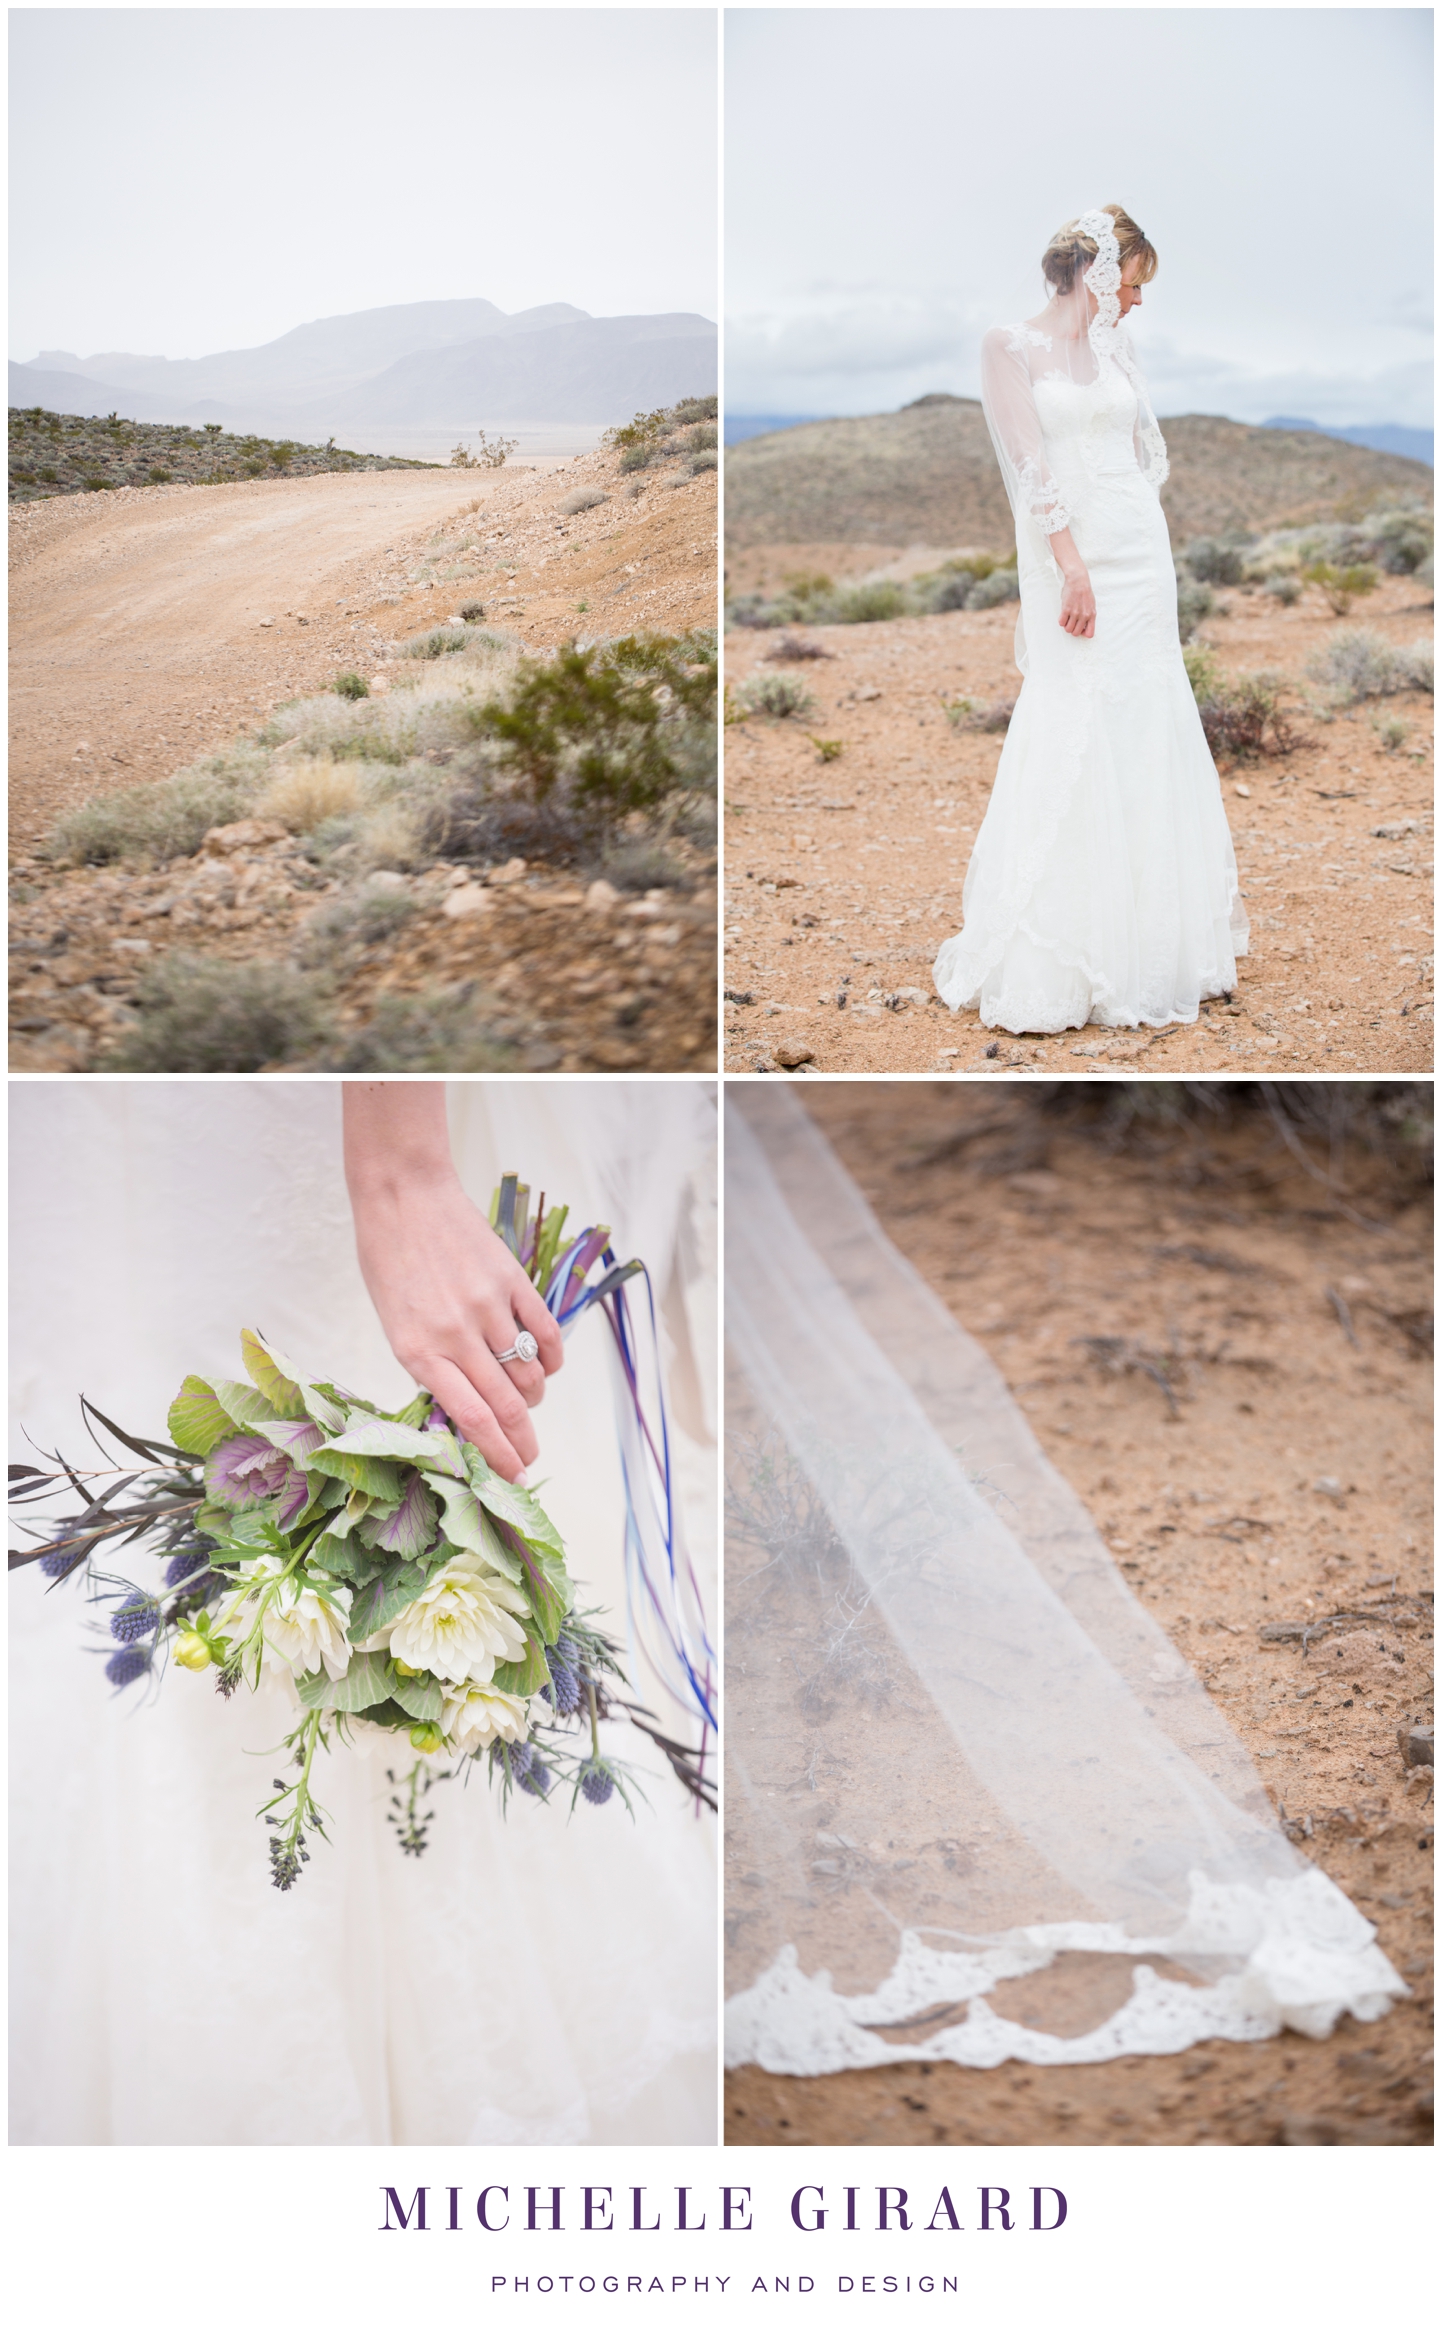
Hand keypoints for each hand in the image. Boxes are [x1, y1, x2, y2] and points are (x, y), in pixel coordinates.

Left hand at [343, 1086, 563, 1481]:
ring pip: (531, 1374)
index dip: (498, 1456)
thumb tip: (468, 1409)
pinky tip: (547, 1366)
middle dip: (524, 1442)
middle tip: (530, 1458)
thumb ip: (430, 1366)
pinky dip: (552, 1359)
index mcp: (418, 1351)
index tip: (514, 1476)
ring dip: (535, 1397)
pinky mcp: (512, 1281)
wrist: (403, 1196)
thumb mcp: (395, 1324)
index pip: (472, 1420)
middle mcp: (456, 1334)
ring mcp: (488, 1307)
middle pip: (508, 1406)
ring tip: (527, 1400)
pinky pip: (546, 1334)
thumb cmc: (389, 1263)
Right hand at [1058, 567, 1095, 637]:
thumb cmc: (1084, 592)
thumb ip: (1089, 615)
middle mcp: (1084, 615)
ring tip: (1067, 618)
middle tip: (1072, 623)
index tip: (1081, 629)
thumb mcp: (1091, 605)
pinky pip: (1061, 623)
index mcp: (1092, 615)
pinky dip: (1061, 621)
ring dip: (1066, 625)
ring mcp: (1075, 613)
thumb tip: (1084, 625)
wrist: (1078, 581)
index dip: (1084, 633)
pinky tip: (1063, 615)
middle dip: (1073, 630)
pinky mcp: (1066, 609)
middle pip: (1076, 633)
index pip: (1090, 634)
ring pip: (1068, 629)